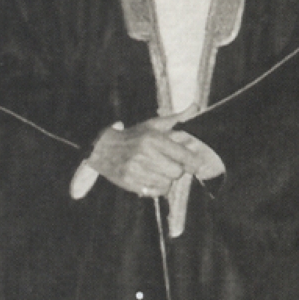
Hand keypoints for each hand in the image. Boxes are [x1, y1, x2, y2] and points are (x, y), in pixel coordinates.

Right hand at [87, 114, 225, 197]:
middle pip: (177, 172)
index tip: (195, 164)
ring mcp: (136, 170)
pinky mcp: (130, 183)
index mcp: (153, 139)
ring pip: (167, 184)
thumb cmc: (133, 136)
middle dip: (176, 169)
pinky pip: (155, 192)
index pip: (183, 156)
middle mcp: (145, 155)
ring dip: (166, 179)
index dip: (193, 162)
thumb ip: (177, 119)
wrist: (103, 148)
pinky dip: (157, 187)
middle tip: (170, 164)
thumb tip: (195, 107)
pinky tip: (151, 178)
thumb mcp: (154, 125)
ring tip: (158, 170)